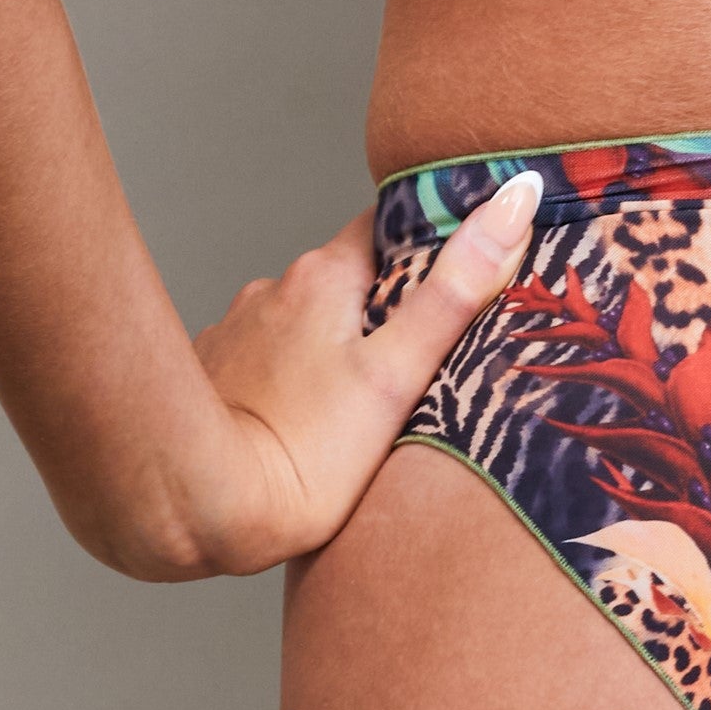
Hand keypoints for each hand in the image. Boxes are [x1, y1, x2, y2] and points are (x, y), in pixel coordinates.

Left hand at [171, 170, 541, 574]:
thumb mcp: (399, 373)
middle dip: (386, 306)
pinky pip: (269, 357)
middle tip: (426, 358)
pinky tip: (308, 418)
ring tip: (365, 400)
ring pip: (306, 319)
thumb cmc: (306, 454)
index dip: (433, 245)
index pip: (391, 227)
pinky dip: (293, 375)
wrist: (196, 508)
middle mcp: (274, 289)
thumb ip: (455, 291)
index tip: (464, 276)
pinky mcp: (216, 372)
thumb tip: (514, 201)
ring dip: (336, 343)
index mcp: (325, 275)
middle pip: (350, 277)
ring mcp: (238, 329)